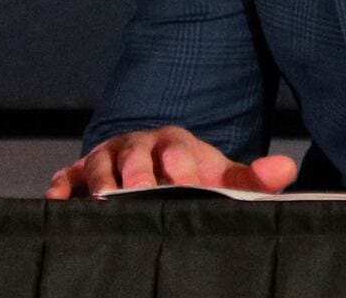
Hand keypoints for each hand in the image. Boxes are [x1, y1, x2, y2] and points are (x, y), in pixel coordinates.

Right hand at [45, 125, 297, 198]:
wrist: (153, 171)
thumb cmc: (191, 178)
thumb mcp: (221, 178)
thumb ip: (252, 180)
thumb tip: (286, 169)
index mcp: (175, 143)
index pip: (178, 148)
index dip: (181, 162)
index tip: (184, 177)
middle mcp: (139, 146)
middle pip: (135, 155)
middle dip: (136, 172)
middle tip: (137, 191)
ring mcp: (106, 158)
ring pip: (99, 164)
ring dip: (99, 180)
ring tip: (102, 201)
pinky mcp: (79, 175)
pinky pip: (66, 178)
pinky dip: (61, 187)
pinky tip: (58, 201)